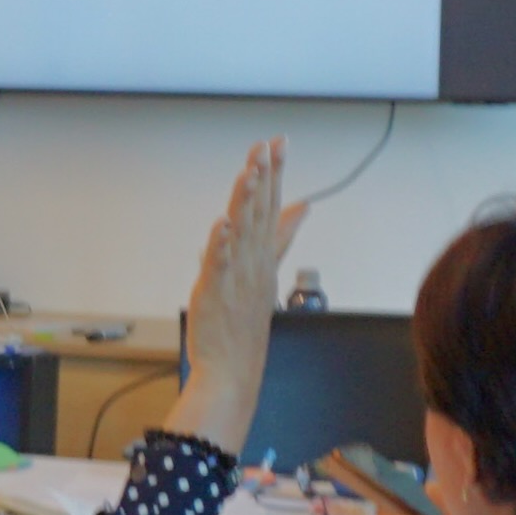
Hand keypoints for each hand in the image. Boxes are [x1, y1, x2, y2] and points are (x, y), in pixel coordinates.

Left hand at [162, 143, 309, 453]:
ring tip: (249, 172)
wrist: (233, 371)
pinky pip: (220, 265)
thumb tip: (299, 208)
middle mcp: (254, 264)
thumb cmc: (244, 326)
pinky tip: (223, 224)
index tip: (280, 144)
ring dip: (247, 202)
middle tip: (270, 144)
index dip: (276, 175)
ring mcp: (237, 278)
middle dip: (265, 176)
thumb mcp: (266, 275)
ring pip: (243, 232)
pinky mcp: (216, 293)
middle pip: (261, 213)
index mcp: (263, 259)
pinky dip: (222, 245)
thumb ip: (280, 237)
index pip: (273, 209)